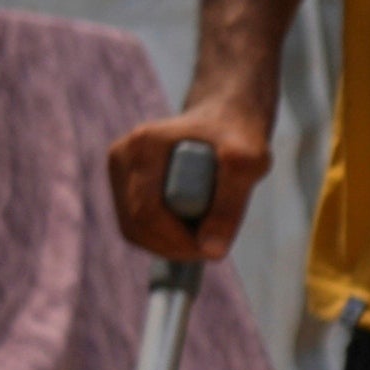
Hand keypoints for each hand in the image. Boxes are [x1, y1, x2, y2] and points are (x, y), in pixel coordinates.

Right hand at [109, 98, 269, 264]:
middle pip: (136, 226)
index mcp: (144, 144)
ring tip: (206, 234)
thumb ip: (230, 204)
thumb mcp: (250, 164)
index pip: (148, 212)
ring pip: (133, 230)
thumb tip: (210, 251)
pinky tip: (192, 228)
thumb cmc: (240, 137)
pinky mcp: (122, 184)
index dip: (180, 240)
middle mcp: (122, 155)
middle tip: (213, 246)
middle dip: (176, 246)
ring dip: (170, 245)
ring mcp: (119, 170)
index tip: (216, 247)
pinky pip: (136, 227)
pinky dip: (164, 238)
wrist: (224, 118)